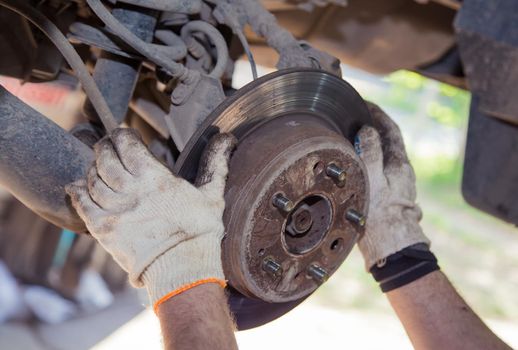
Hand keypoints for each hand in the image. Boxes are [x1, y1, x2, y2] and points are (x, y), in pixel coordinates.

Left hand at [66, 129, 235, 306]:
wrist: (183, 268)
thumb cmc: (200, 232)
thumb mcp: (212, 194)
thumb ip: (215, 164)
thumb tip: (227, 139)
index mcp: (154, 178)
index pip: (127, 145)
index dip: (121, 136)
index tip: (122, 135)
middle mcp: (130, 190)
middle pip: (106, 159)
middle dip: (104, 148)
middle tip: (106, 146)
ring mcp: (115, 210)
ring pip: (93, 180)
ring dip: (93, 169)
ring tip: (97, 167)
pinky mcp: (104, 230)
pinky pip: (83, 205)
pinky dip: (77, 193)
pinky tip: (76, 187)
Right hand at [355, 103, 429, 269]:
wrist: (391, 249)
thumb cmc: (380, 217)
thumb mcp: (372, 180)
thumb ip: (370, 153)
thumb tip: (368, 130)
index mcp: (398, 164)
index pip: (390, 129)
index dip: (377, 113)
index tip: (364, 103)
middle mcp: (400, 172)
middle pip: (386, 140)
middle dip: (372, 124)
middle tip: (353, 115)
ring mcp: (395, 184)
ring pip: (381, 154)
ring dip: (368, 141)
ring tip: (350, 133)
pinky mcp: (387, 195)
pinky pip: (376, 168)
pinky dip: (366, 157)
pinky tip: (352, 161)